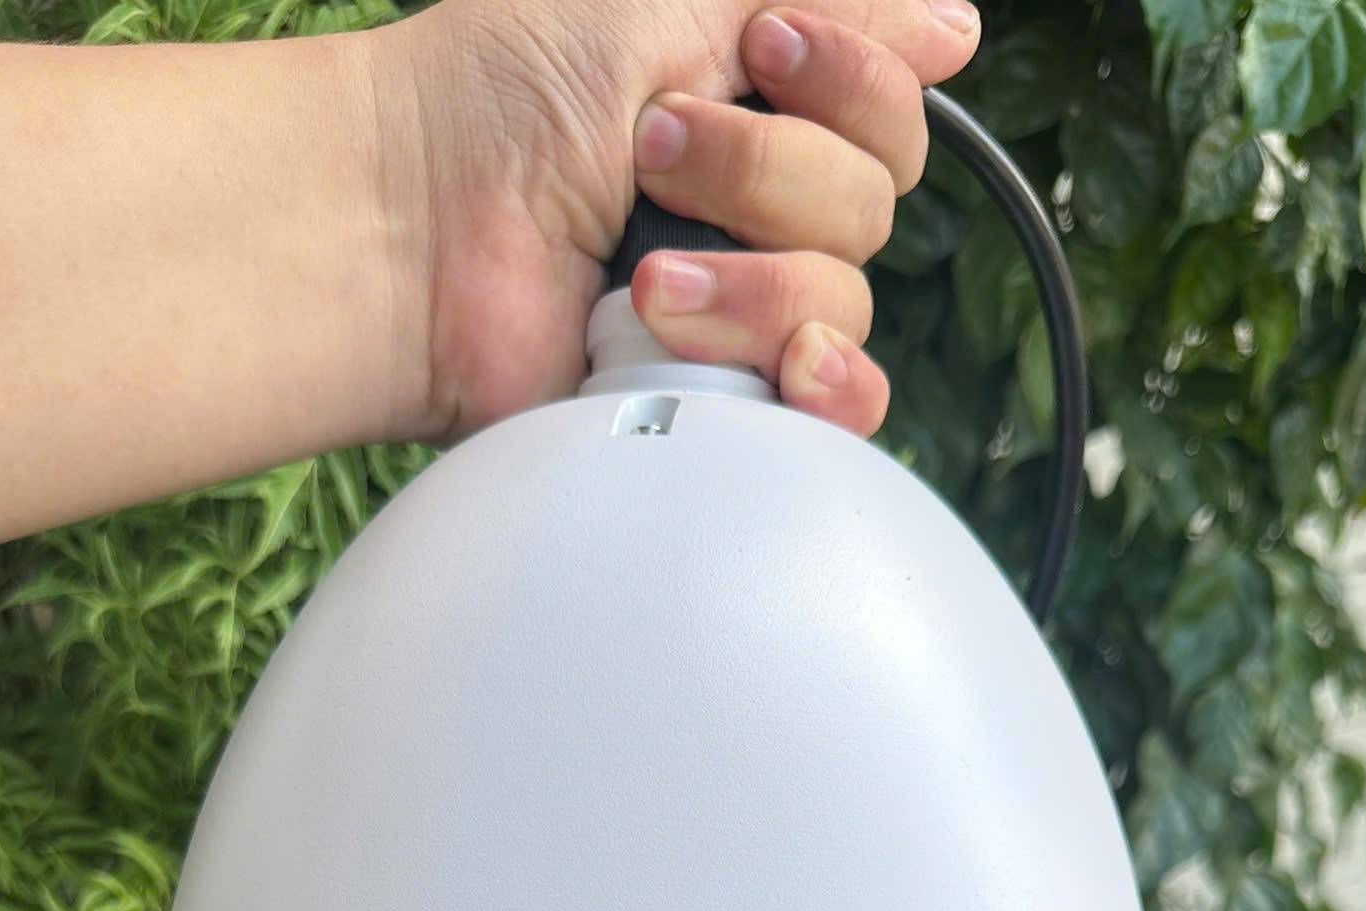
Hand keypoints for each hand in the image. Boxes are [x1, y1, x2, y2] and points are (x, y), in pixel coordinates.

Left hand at [385, 0, 980, 442]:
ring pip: (845, 306)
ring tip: (639, 280)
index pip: (891, 113)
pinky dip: (819, 389)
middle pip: (875, 207)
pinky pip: (834, 417)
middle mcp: (762, 218)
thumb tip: (956, 24)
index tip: (756, 50)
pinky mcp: (712, 410)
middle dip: (766, 175)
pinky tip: (780, 370)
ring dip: (749, 283)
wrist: (409, 232)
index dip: (850, 76)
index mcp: (761, 116)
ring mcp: (738, 320)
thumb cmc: (500, 97)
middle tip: (649, 157)